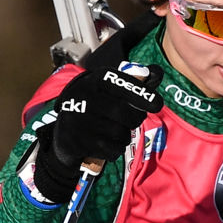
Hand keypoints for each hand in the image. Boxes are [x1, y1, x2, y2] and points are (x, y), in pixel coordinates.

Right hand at [33, 61, 162, 203]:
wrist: (64, 132)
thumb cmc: (96, 107)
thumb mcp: (110, 90)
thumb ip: (134, 83)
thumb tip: (157, 72)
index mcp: (94, 80)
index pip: (121, 85)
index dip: (141, 94)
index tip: (157, 104)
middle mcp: (83, 96)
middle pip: (123, 113)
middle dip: (135, 119)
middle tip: (134, 120)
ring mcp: (78, 119)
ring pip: (119, 133)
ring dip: (125, 136)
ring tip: (118, 132)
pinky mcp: (77, 141)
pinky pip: (110, 149)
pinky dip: (116, 150)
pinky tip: (108, 145)